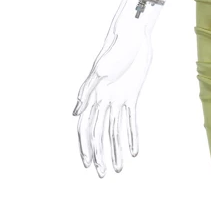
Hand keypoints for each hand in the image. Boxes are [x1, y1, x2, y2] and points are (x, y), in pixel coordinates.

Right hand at [72, 9, 154, 177]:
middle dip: (101, 154)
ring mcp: (117, 99)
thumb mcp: (101, 68)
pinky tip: (135, 150)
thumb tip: (75, 112)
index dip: (86, 145)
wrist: (133, 35)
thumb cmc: (115, 48)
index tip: (87, 163)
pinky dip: (131, 135)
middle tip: (104, 174)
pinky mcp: (132, 95)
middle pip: (101, 133)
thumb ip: (88, 90)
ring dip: (116, 149)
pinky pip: (131, 120)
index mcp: (92, 96)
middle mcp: (103, 101)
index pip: (86, 127)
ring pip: (115, 131)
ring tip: (120, 168)